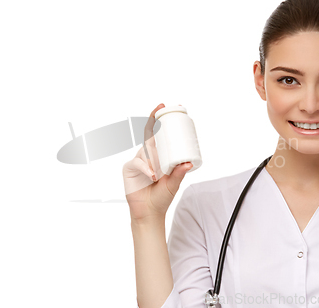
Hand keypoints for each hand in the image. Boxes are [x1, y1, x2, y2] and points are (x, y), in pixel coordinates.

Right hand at [122, 103, 192, 223]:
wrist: (149, 212)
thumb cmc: (162, 197)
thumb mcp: (174, 184)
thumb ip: (179, 174)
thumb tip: (189, 163)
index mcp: (158, 156)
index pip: (158, 135)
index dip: (158, 120)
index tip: (163, 106)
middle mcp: (147, 156)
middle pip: (149, 136)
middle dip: (154, 121)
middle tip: (160, 110)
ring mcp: (138, 161)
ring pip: (145, 150)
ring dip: (154, 158)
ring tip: (159, 172)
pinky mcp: (129, 169)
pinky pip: (137, 163)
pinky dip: (146, 168)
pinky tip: (152, 175)